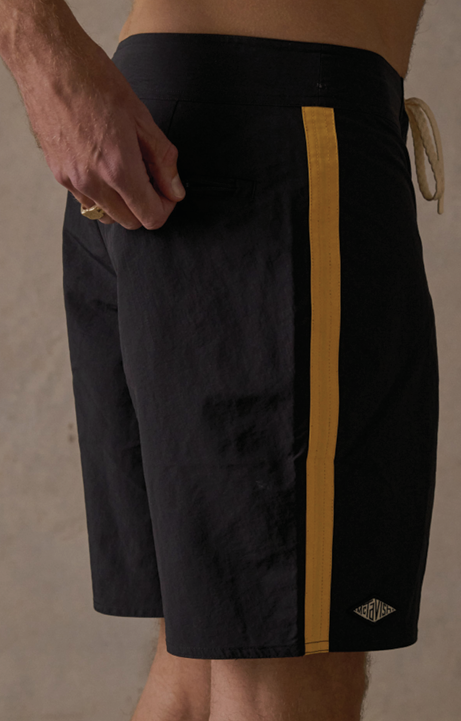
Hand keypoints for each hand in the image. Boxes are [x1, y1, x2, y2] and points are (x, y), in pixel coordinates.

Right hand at [19, 38, 185, 228]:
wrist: (48, 61)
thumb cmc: (95, 80)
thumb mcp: (140, 117)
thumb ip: (162, 160)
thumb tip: (175, 191)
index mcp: (118, 168)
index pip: (150, 217)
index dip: (166, 208)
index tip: (168, 191)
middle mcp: (93, 182)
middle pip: (130, 222)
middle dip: (146, 208)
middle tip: (152, 180)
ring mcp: (72, 180)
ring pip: (106, 216)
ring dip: (123, 205)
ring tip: (128, 173)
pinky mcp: (58, 174)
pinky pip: (86, 201)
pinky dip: (101, 195)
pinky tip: (104, 167)